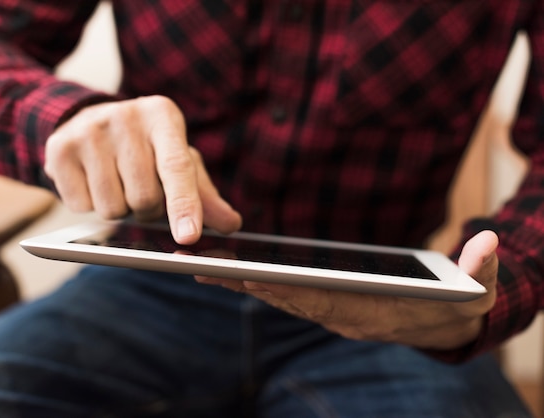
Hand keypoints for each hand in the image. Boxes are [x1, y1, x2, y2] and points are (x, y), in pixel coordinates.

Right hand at [44, 96, 241, 243]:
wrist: (87, 120)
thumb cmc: (145, 148)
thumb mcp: (177, 161)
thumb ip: (204, 195)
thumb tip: (231, 225)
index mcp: (162, 115)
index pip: (176, 168)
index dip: (184, 205)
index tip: (188, 235)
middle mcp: (125, 117)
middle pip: (143, 198)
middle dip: (148, 210)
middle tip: (143, 193)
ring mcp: (88, 131)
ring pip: (112, 209)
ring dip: (120, 211)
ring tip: (118, 185)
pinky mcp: (58, 149)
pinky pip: (81, 207)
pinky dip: (91, 207)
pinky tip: (93, 182)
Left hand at [196, 230, 498, 349]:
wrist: (444, 325)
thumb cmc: (457, 307)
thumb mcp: (479, 291)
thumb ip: (483, 270)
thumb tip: (487, 242)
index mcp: (371, 313)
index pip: (323, 302)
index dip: (287, 290)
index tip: (250, 277)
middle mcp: (343, 317)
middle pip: (288, 301)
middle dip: (246, 287)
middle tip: (203, 270)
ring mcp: (331, 312)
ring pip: (280, 299)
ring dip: (242, 286)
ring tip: (203, 268)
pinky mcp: (325, 304)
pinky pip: (285, 295)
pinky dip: (257, 285)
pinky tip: (232, 271)